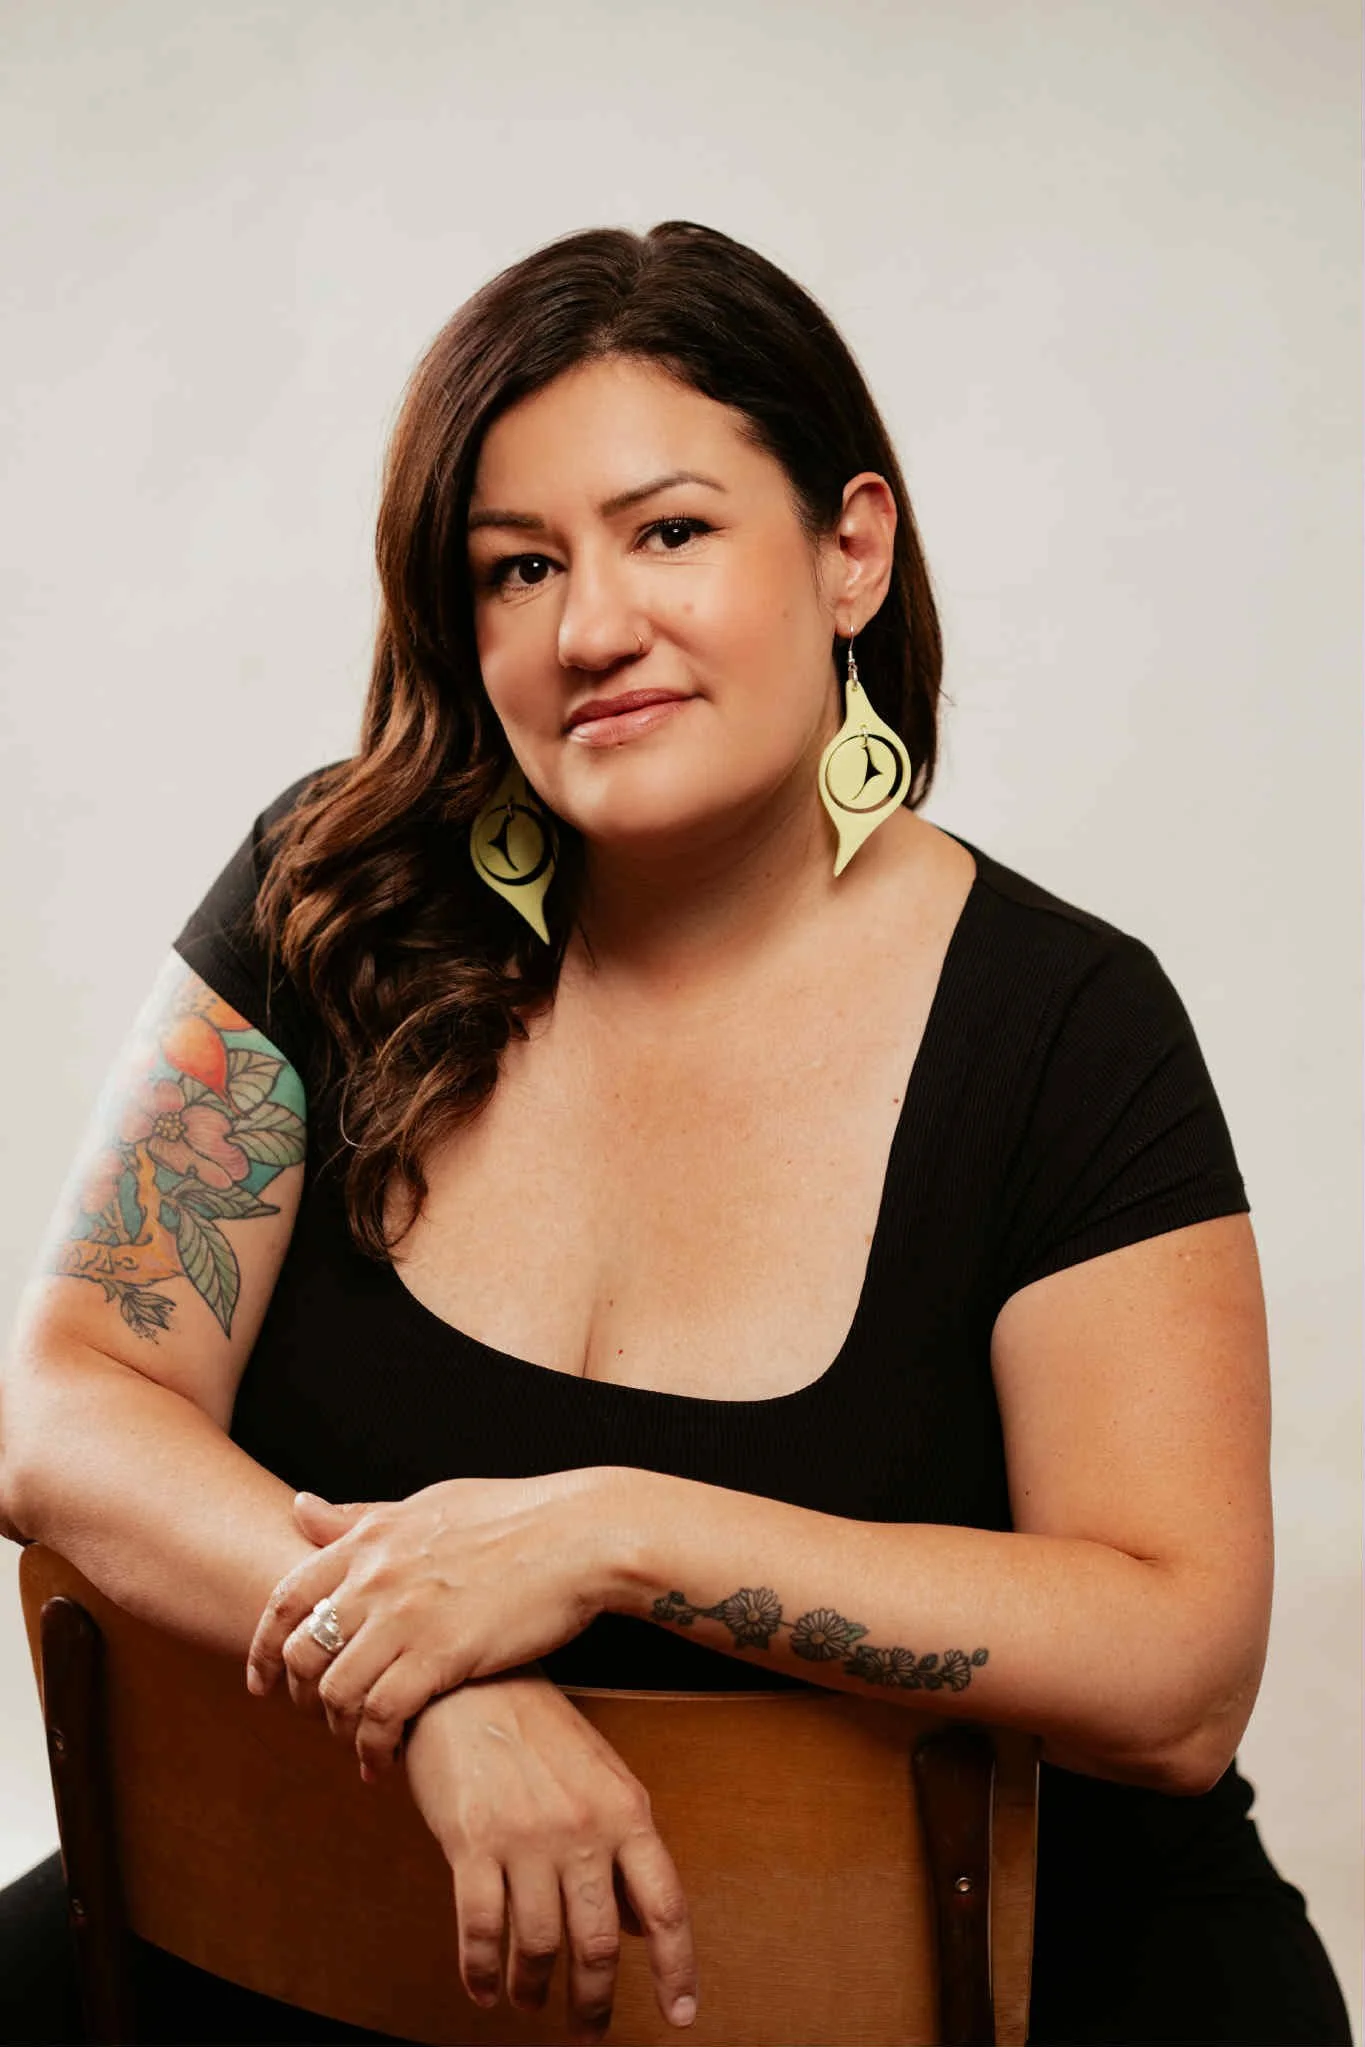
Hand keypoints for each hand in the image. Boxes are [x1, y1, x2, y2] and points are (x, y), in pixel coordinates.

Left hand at [245, 1470, 627, 1773]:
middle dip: (298, 1699)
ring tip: (359, 1747)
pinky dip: (373, 1748)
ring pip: (334, 1692)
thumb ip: (361, 1517)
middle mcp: (375, 1576)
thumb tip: (299, 1507)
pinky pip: (381, 1716)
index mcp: (370, 1538)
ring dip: (338, 1731)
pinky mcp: (441, 1654)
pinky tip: (385, 1763)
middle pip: (299, 1653)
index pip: (285, 1600)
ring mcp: (405, 1616)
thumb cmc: (516, 1516)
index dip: (262, 1649)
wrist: (582, 1535)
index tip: (261, 1684)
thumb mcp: (427, 1505)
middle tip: (319, 1723)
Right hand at [404, 1674, 697, 2042]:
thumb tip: (640, 1926)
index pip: (664, 1906)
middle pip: (597, 1944)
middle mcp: (583, 1828)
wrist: (468, 1683)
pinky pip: (482, 1931)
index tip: (682, 2015)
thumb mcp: (600, 1778)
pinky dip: (482, 1972)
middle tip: (588, 2033)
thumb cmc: (537, 1730)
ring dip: (532, 1988)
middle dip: (593, 2003)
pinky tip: (484, 1988)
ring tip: (528, 2000)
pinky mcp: (472, 1842)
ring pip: (538, 1946)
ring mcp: (527, 1837)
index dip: (676, 1968)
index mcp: (626, 1810)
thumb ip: (625, 1849)